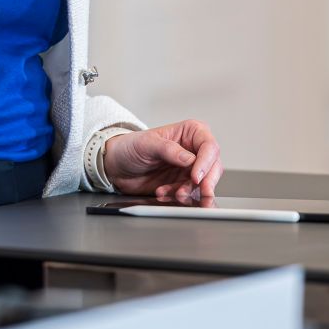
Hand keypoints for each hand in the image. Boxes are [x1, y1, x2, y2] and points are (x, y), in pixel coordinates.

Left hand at [103, 119, 222, 205]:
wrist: (115, 166)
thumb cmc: (129, 147)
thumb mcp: (146, 144)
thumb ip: (168, 149)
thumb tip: (189, 159)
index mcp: (189, 132)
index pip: (209, 146)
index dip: (206, 162)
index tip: (195, 177)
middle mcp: (194, 150)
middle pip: (213, 167)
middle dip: (207, 181)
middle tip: (199, 191)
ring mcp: (190, 168)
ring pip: (204, 183)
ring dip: (190, 191)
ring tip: (174, 194)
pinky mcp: (183, 183)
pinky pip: (190, 193)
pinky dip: (180, 195)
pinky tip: (164, 193)